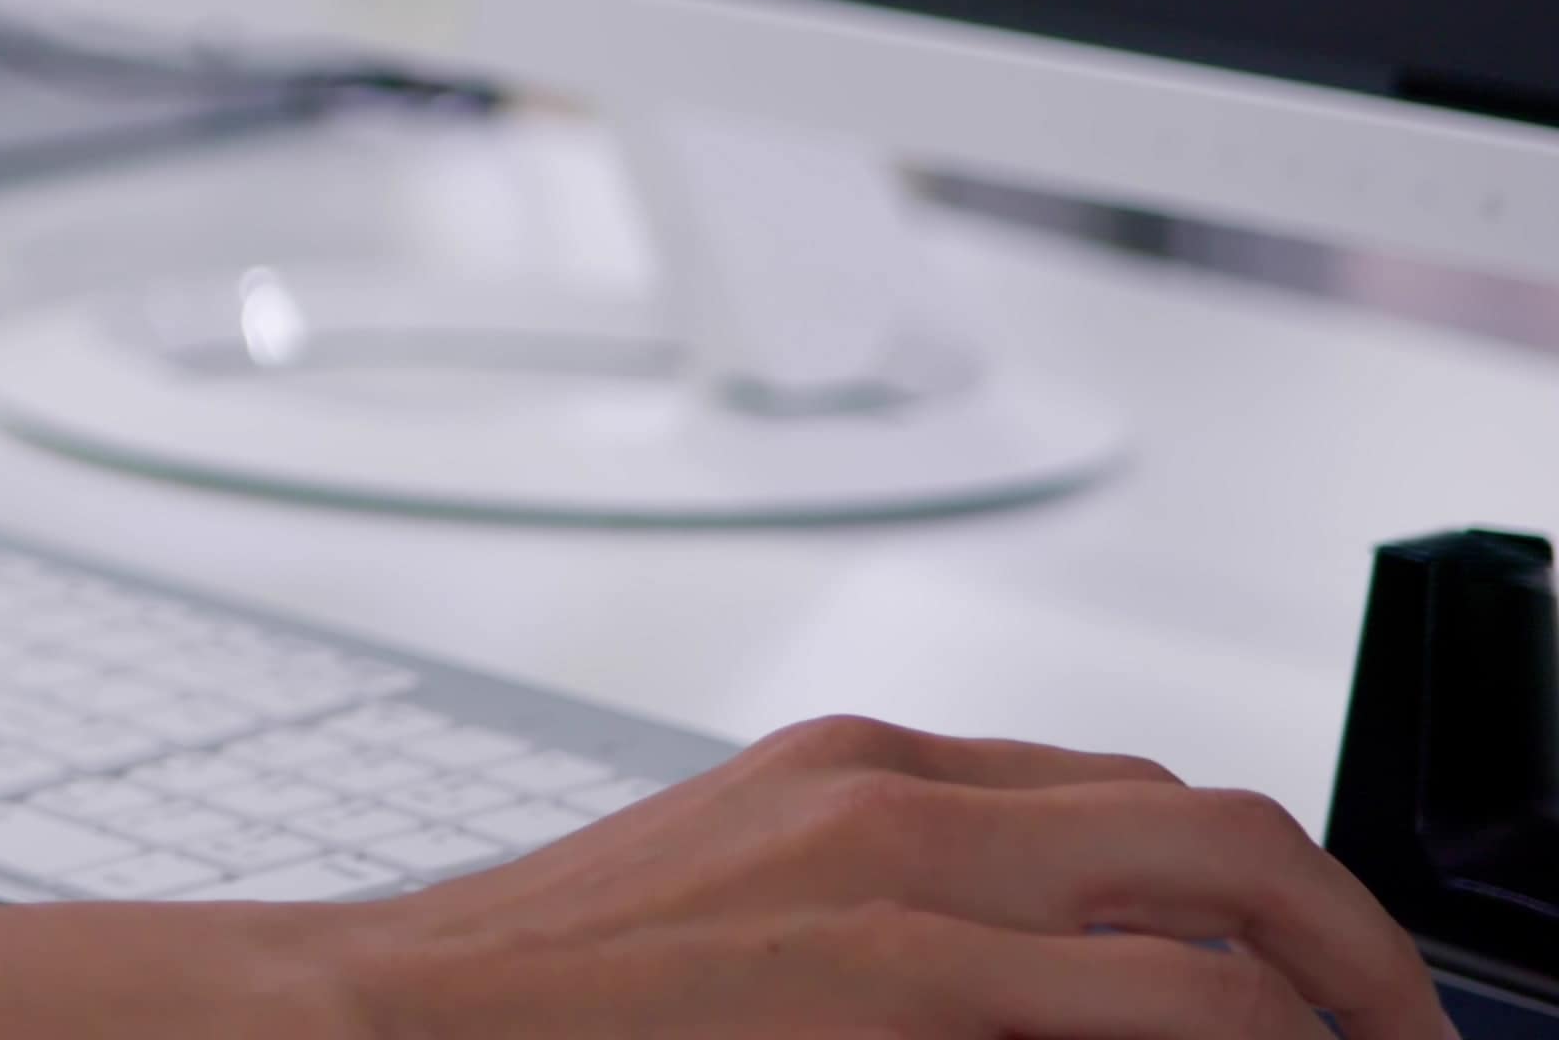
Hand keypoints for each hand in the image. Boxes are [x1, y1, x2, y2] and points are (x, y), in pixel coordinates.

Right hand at [287, 715, 1450, 1039]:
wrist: (389, 1017)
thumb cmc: (553, 994)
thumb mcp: (745, 896)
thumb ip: (898, 900)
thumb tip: (1053, 966)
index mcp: (862, 769)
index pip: (1140, 797)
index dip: (1263, 893)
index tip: (1309, 979)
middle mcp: (901, 798)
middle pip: (1222, 833)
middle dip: (1354, 946)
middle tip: (1393, 1038)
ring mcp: (907, 892)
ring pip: (1222, 918)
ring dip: (1325, 1006)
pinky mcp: (900, 990)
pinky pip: (1159, 1010)